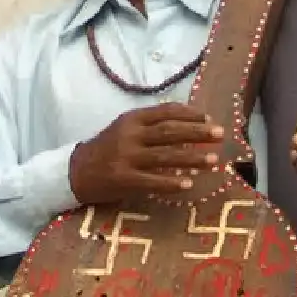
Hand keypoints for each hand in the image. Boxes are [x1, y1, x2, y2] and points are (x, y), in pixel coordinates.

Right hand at [69, 102, 225, 205]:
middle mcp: (130, 135)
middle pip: (170, 131)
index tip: (209, 118)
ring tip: (213, 161)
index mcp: (132, 119)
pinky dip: (172, 182)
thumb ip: (150, 125)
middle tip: (219, 135)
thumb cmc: (107, 148)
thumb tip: (188, 123)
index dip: (189, 114)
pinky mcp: (123, 178)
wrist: (76, 171)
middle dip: (197, 132)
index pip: (165, 112)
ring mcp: (126, 157)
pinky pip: (153, 180)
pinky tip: (188, 184)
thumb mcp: (125, 128)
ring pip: (165, 155)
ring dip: (192, 157)